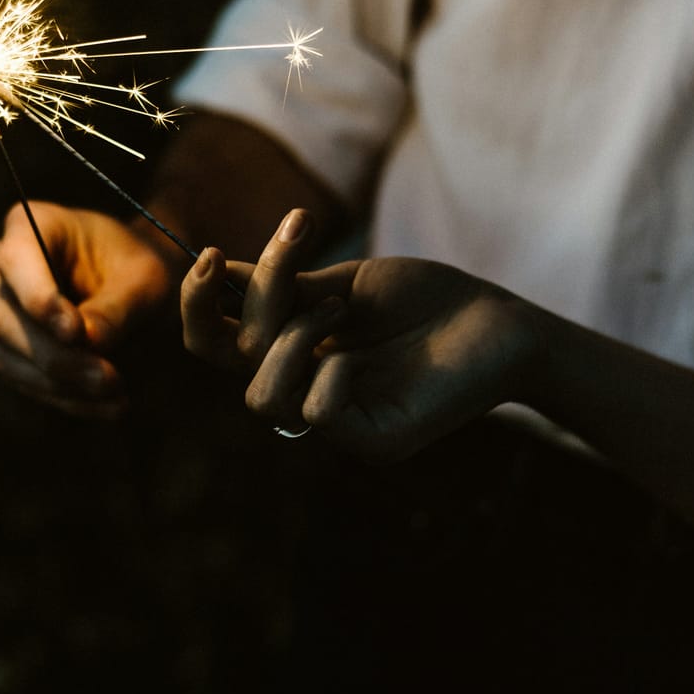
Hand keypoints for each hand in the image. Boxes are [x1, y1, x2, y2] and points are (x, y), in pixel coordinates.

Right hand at [0, 201, 176, 418]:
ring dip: (61, 384)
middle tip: (109, 377)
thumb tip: (86, 342)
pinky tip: (108, 406)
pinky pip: (22, 381)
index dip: (39, 299)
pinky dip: (65, 398)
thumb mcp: (145, 281)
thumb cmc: (138, 270)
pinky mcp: (3, 349)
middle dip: (56, 355)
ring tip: (116, 394)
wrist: (136, 288)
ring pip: (5, 356)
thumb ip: (115, 308)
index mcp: (30, 224)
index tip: (75, 332)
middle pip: (3, 316)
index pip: (16, 261)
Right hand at [182, 209, 540, 460]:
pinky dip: (327, 375)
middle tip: (293, 251)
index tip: (212, 254)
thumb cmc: (425, 299)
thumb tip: (217, 269)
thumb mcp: (343, 281)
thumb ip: (283, 285)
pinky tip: (355, 352)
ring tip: (340, 306)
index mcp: (286, 350)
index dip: (195, 303)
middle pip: (224, 362)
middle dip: (252, 302)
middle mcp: (300, 387)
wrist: (498, 320)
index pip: (212, 341)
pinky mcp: (374, 441)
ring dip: (291, 337)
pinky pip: (317, 418)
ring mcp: (335, 420)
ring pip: (262, 396)